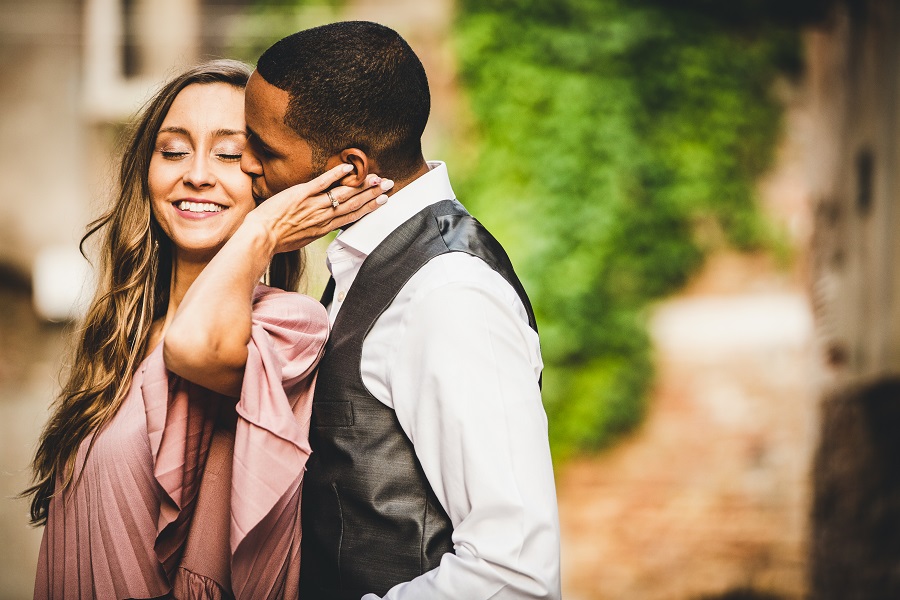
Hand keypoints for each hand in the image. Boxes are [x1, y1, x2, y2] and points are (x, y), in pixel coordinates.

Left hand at [247, 163, 392, 253]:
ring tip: (377, 177)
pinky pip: (322, 182)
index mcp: (324, 228)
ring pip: (343, 193)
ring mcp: (313, 204)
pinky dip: (336, 174)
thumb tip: (319, 226)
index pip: (352, 216)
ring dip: (362, 184)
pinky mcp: (301, 194)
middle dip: (373, 194)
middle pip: (353, 203)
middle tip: (388, 185)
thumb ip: (313, 230)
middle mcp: (323, 216)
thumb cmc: (277, 241)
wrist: (261, 238)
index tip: (382, 200)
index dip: (369, 207)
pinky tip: (348, 167)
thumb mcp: (300, 239)